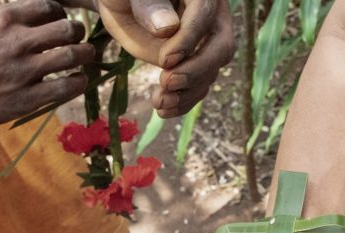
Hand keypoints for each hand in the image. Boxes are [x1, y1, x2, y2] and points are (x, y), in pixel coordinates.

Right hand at [0, 0, 94, 136]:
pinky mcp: (29, 97)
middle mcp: (17, 41)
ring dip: (85, 54)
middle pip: (66, 29)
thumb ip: (6, 21)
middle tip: (79, 38)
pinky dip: (79, 82)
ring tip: (87, 56)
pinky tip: (80, 80)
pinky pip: (66, 86)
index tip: (61, 20)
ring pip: (72, 55)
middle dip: (77, 32)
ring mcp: (24, 70)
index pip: (48, 6)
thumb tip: (30, 15)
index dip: (60, 14)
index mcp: (3, 19)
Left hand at [98, 0, 234, 115]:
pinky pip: (199, 87)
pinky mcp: (196, 65)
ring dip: (187, 92)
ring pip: (211, 72)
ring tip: (159, 102)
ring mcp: (207, 43)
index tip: (165, 60)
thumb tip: (167, 28)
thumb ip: (147, 5)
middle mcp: (212, 16)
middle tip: (166, 82)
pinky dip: (184, 102)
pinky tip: (164, 110)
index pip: (204, 14)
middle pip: (221, 47)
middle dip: (196, 70)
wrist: (123, 7)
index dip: (188, 39)